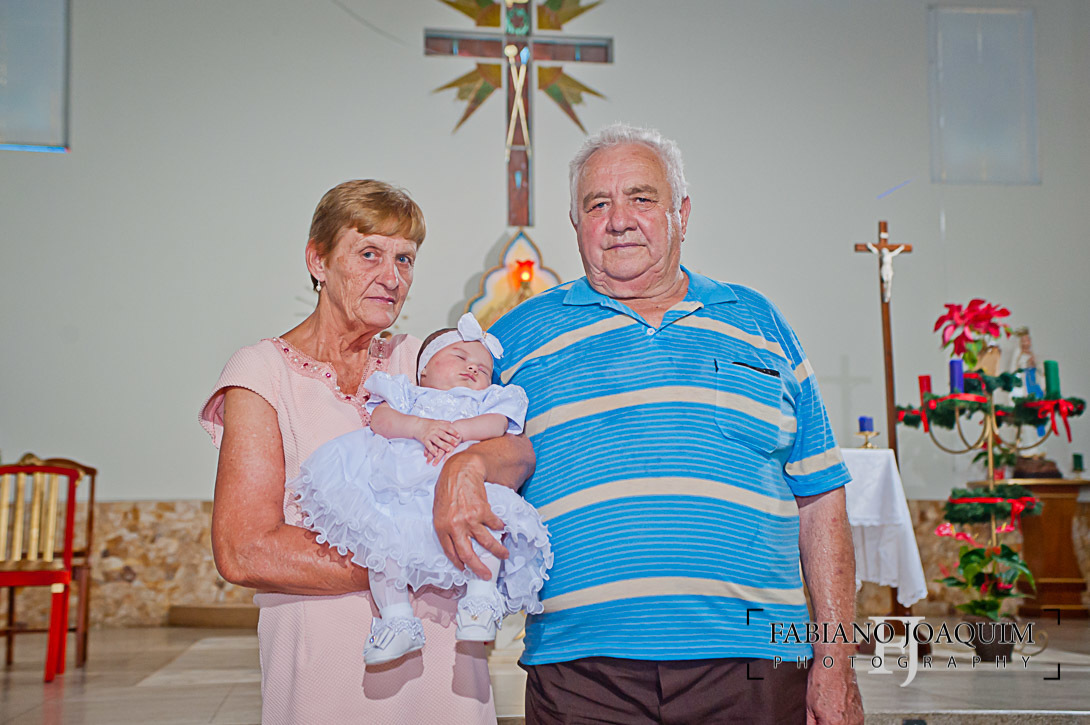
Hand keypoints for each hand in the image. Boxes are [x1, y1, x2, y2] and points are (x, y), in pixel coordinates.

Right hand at [415, 419, 460, 464]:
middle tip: (456, 444)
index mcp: (438, 425)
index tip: (459, 436)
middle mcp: (434, 430)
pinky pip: (428, 446)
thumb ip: (444, 422)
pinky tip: (436, 454)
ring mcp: (429, 435)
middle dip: (450, 440)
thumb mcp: (436, 421)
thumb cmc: (427, 423)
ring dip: (443, 446)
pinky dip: (432, 450)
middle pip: (443, 435)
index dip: (453, 432)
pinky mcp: (424, 440)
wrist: (416, 425)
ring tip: (448, 450)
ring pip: (437, 441)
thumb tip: (452, 423)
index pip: (447, 428)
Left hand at [433, 450, 507, 577]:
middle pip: (468, 554)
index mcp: (441, 527)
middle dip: (479, 568)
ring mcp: (469, 520)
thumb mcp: (439, 509)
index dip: (459, 563)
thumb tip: (457, 539)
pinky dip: (500, 528)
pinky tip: (501, 528)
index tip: (466, 569)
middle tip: (487, 575)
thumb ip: (446, 525)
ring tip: (504, 554)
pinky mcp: (483, 511)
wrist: (460, 470)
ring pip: (486, 543)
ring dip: (498, 551)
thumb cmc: (447, 487)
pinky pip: (494, 525)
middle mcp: (455, 527)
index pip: (450, 553)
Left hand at [806, 663, 862, 724]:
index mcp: (832, 722)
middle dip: (827, 724)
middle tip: (823, 718)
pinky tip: (839, 713)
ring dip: (838, 724)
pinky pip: (854, 724)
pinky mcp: (861, 713)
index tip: (818, 723)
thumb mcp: (809, 706)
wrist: (835, 665)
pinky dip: (846, 722)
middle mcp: (847, 722)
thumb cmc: (822, 680)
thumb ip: (812, 723)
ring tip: (831, 714)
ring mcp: (856, 718)